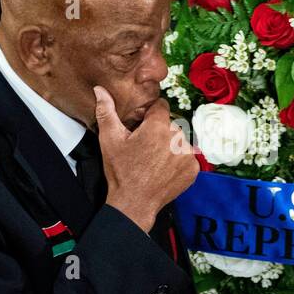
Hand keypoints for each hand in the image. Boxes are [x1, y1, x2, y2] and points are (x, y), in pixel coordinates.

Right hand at [93, 86, 197, 232]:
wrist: (134, 203)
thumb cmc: (120, 172)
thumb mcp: (109, 140)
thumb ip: (106, 111)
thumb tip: (100, 90)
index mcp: (158, 127)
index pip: (160, 106)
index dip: (149, 115)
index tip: (142, 127)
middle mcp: (177, 138)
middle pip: (170, 124)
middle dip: (159, 132)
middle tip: (144, 148)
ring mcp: (187, 154)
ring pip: (179, 140)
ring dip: (169, 146)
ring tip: (153, 160)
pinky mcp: (193, 169)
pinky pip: (187, 156)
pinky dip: (178, 161)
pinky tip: (163, 169)